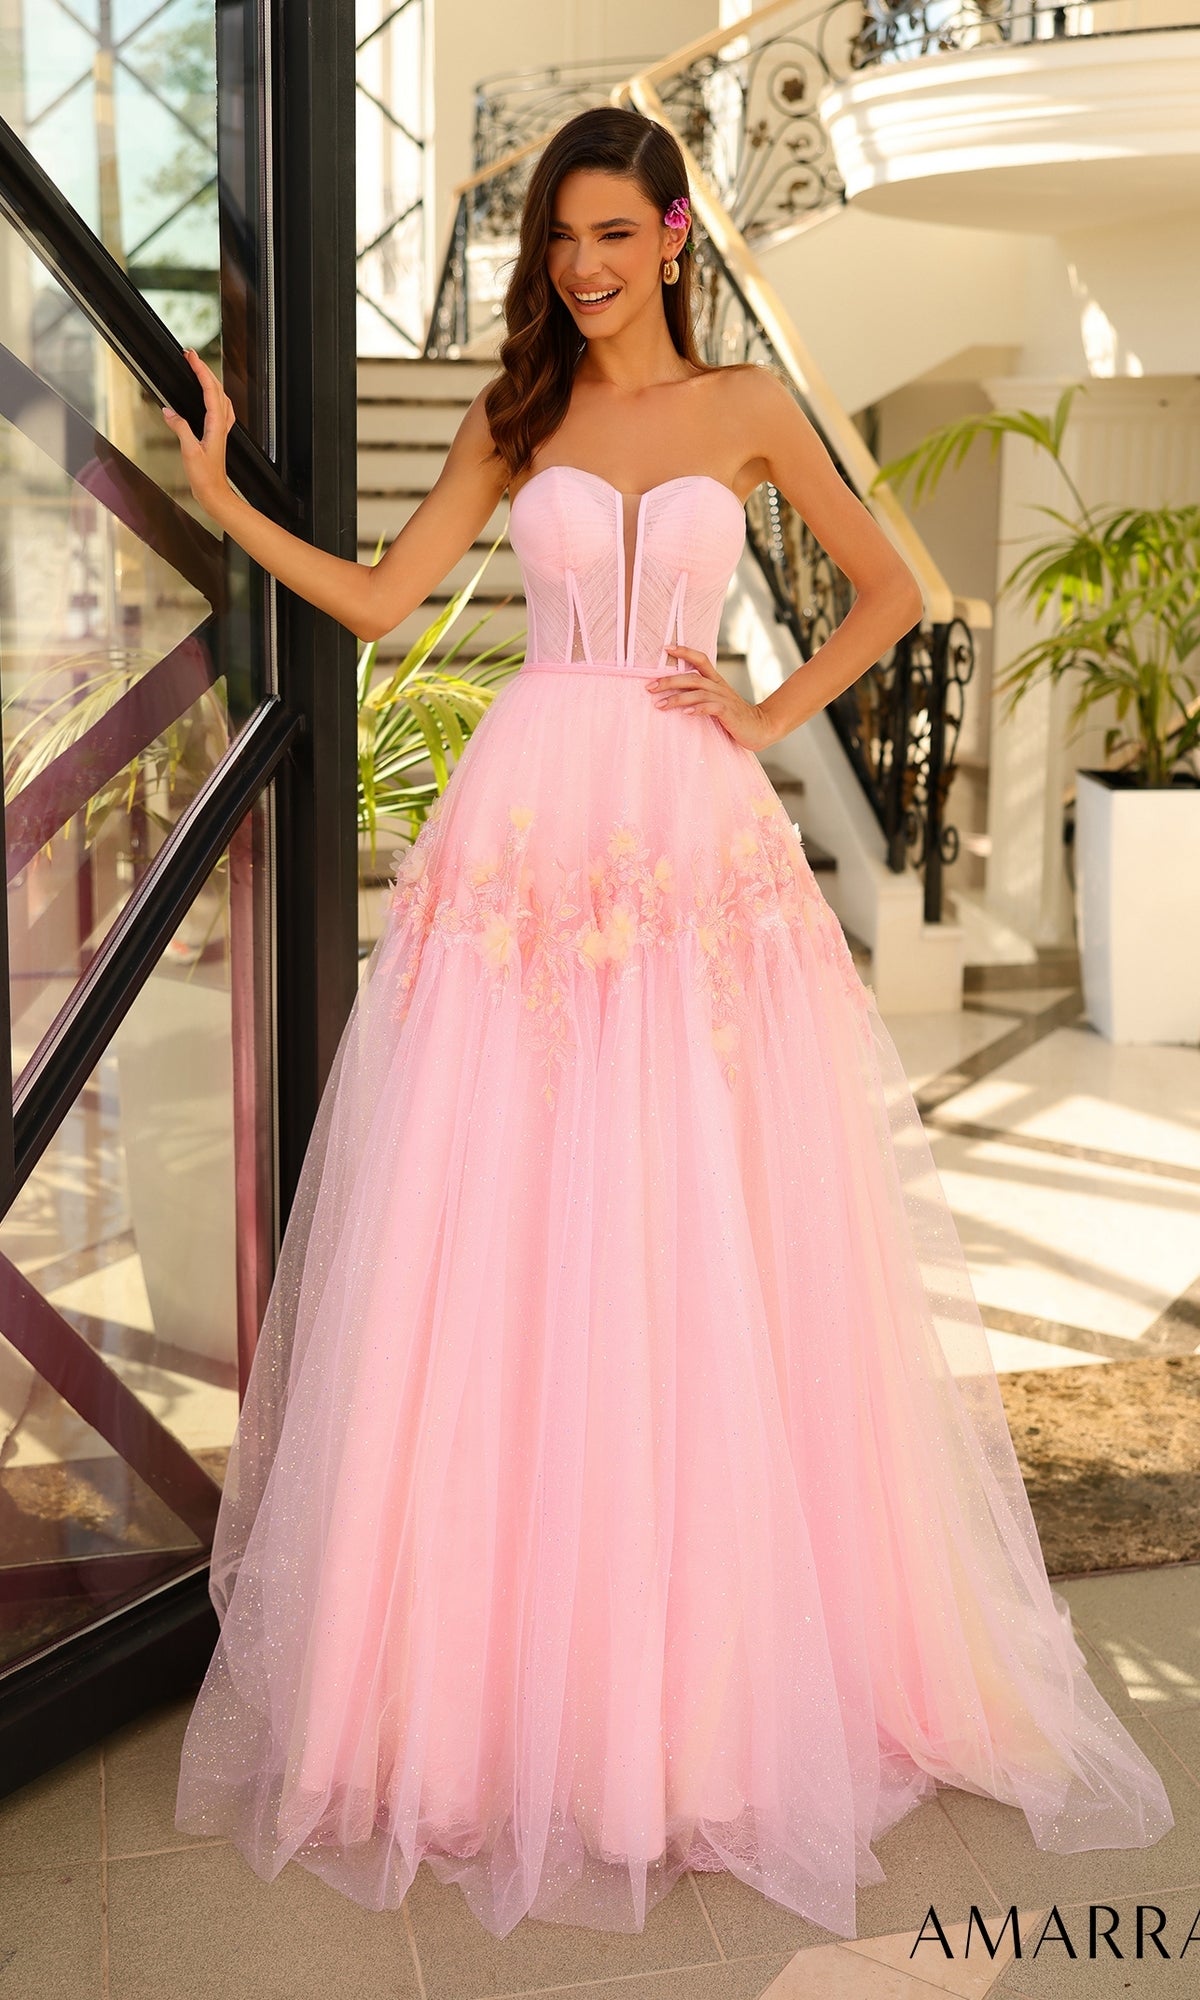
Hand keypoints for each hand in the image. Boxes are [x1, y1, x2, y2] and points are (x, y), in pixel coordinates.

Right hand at [161, 348, 234, 515]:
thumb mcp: (189, 452)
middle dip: (204, 369)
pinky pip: (221, 408)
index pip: (210, 390)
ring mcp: (221, 429)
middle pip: (217, 388)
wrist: (214, 493)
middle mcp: (221, 424)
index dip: (200, 370)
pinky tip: (211, 396)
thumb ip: (180, 429)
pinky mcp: (218, 435)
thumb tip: (168, 412)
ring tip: (198, 368)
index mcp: (216, 424)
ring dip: (211, 380)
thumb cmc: (204, 477)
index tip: (190, 356)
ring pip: (220, 396)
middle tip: (191, 355)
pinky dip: (215, 395)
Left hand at [646, 645, 780, 751]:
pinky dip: (698, 709)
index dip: (684, 651)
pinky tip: (686, 713)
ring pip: (697, 693)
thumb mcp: (716, 701)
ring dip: (677, 698)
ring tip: (660, 705)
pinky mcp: (728, 712)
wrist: (760, 727)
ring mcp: (724, 699)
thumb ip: (700, 695)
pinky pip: (711, 707)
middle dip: (669, 681)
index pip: (700, 659)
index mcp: (716, 681)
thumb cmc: (734, 716)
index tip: (666, 648)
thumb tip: (674, 694)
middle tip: (649, 687)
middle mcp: (718, 686)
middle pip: (692, 677)